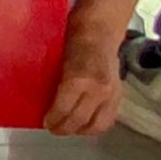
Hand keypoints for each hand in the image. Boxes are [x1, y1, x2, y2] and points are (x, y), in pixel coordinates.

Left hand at [45, 19, 129, 136]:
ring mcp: (112, 93)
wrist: (100, 29)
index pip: (64, 108)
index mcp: (79, 78)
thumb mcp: (56, 58)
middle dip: (65, 128)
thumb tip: (41, 100)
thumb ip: (53, 81)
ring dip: (82, 130)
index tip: (45, 123)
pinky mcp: (120, 94)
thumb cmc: (74, 38)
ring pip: (98, 124)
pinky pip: (110, 118)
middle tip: (54, 129)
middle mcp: (98, 89)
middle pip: (80, 120)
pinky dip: (97, 124)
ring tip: (69, 129)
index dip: (53, 119)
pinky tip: (86, 123)